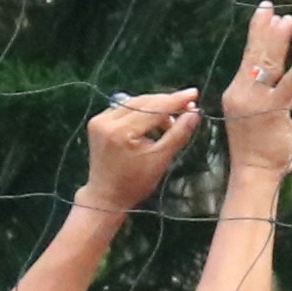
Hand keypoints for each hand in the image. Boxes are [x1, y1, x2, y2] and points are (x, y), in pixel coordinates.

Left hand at [80, 86, 205, 214]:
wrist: (106, 197)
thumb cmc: (134, 184)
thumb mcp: (160, 160)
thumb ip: (178, 134)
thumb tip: (194, 113)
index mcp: (121, 132)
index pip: (153, 109)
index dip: (176, 101)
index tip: (193, 94)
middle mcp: (106, 122)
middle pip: (143, 102)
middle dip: (166, 103)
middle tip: (187, 106)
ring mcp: (99, 120)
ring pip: (134, 103)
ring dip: (154, 107)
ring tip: (170, 121)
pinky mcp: (97, 122)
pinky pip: (124, 109)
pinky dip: (140, 112)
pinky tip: (152, 122)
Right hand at [217, 4, 291, 185]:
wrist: (254, 171)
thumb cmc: (259, 148)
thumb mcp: (268, 116)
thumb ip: (282, 96)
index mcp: (237, 91)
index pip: (248, 56)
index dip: (257, 33)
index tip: (265, 13)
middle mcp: (243, 92)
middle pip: (255, 54)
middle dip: (264, 28)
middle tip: (270, 6)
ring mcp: (256, 101)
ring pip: (268, 64)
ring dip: (279, 42)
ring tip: (287, 20)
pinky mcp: (272, 111)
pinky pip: (288, 86)